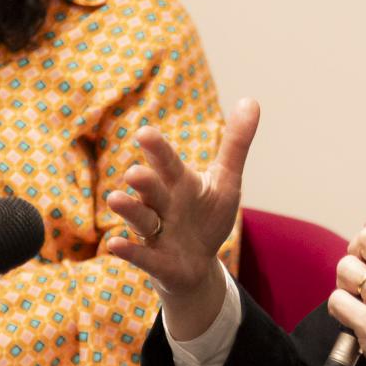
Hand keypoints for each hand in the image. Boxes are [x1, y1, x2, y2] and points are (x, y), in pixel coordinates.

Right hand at [106, 97, 259, 339]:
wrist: (196, 265)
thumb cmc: (206, 217)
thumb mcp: (225, 181)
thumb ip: (235, 144)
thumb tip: (250, 100)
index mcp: (178, 183)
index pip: (167, 163)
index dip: (157, 149)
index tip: (145, 133)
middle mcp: (161, 204)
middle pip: (151, 189)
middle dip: (143, 181)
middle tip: (135, 173)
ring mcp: (155, 233)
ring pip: (140, 218)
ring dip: (129, 209)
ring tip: (115, 199)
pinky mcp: (155, 261)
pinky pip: (140, 256)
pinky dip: (129, 251)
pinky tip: (114, 244)